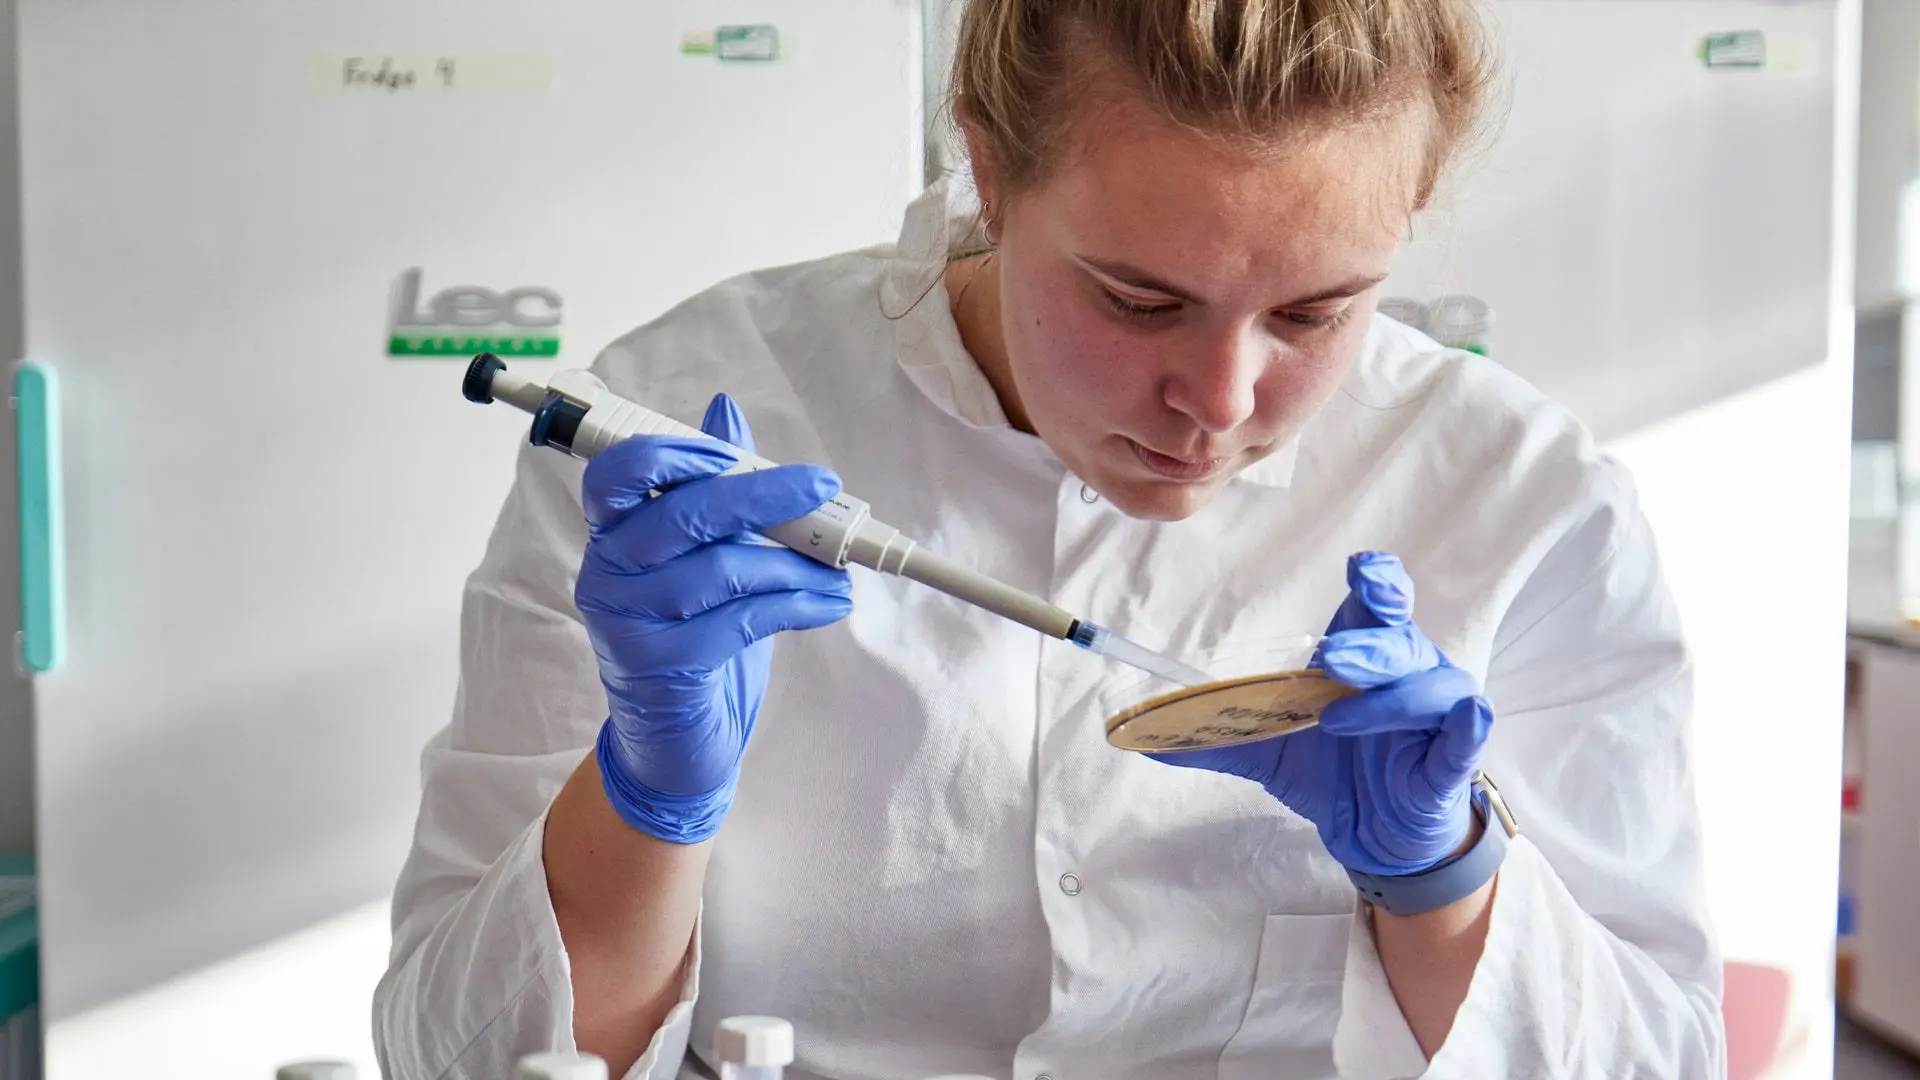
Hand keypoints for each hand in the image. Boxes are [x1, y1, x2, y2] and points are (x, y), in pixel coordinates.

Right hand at [575, 394, 854, 843]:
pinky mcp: (658, 666)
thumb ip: (713, 489)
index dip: (671, 454)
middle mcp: (607, 571)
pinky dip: (797, 605)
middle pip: (682, 514)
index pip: (617, 473)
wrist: (675, 740)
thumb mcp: (704, 558)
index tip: (732, 454)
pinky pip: (741, 620)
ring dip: (796, 564)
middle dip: (762, 495)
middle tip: (824, 487)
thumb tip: (726, 410)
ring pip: (721, 570)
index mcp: (612, 533)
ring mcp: (627, 621)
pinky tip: (829, 603)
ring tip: (839, 570)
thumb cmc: (693, 635)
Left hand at [1151, 552, 1492, 875]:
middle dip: (1368, 645)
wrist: (1376, 838)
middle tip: (1330, 659)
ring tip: (1339, 720)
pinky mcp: (1452, 762)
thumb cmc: (1338, 771)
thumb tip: (1141, 733)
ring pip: (1430, 686)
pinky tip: (1467, 718)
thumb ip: (1213, 735)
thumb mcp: (1269, 751)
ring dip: (1388, 698)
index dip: (1377, 580)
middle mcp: (1406, 673)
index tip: (1359, 571)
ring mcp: (1434, 716)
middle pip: (1398, 639)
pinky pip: (1466, 736)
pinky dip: (1466, 728)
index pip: (1381, 601)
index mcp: (1366, 656)